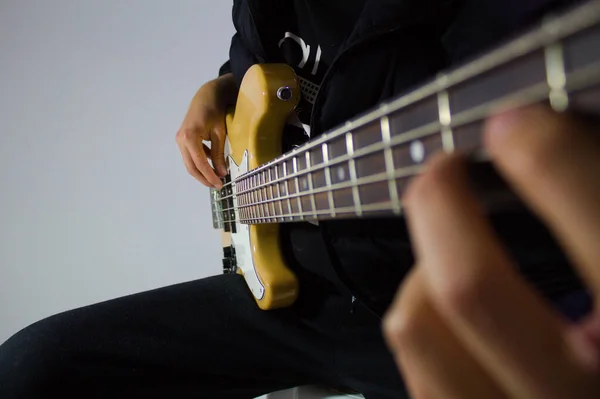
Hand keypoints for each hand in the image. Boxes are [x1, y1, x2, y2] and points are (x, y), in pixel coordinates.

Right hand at [176, 73, 236, 187]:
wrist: (207, 96)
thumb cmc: (215, 112)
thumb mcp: (219, 134)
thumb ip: (219, 154)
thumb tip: (221, 172)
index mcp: (190, 137)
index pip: (200, 163)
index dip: (210, 176)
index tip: (220, 184)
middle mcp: (181, 140)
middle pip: (191, 166)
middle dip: (204, 178)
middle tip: (217, 185)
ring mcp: (180, 139)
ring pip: (189, 162)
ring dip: (201, 172)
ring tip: (215, 178)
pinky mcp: (182, 139)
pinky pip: (190, 155)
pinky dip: (200, 162)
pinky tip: (212, 164)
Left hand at [383, 106, 599, 398]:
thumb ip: (599, 209)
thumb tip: (547, 136)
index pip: (598, 229)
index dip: (548, 156)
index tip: (518, 124)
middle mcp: (574, 396)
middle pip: (468, 287)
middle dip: (442, 203)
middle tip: (446, 168)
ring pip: (415, 325)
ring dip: (424, 265)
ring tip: (454, 244)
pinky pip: (415, 361)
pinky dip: (420, 313)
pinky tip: (450, 298)